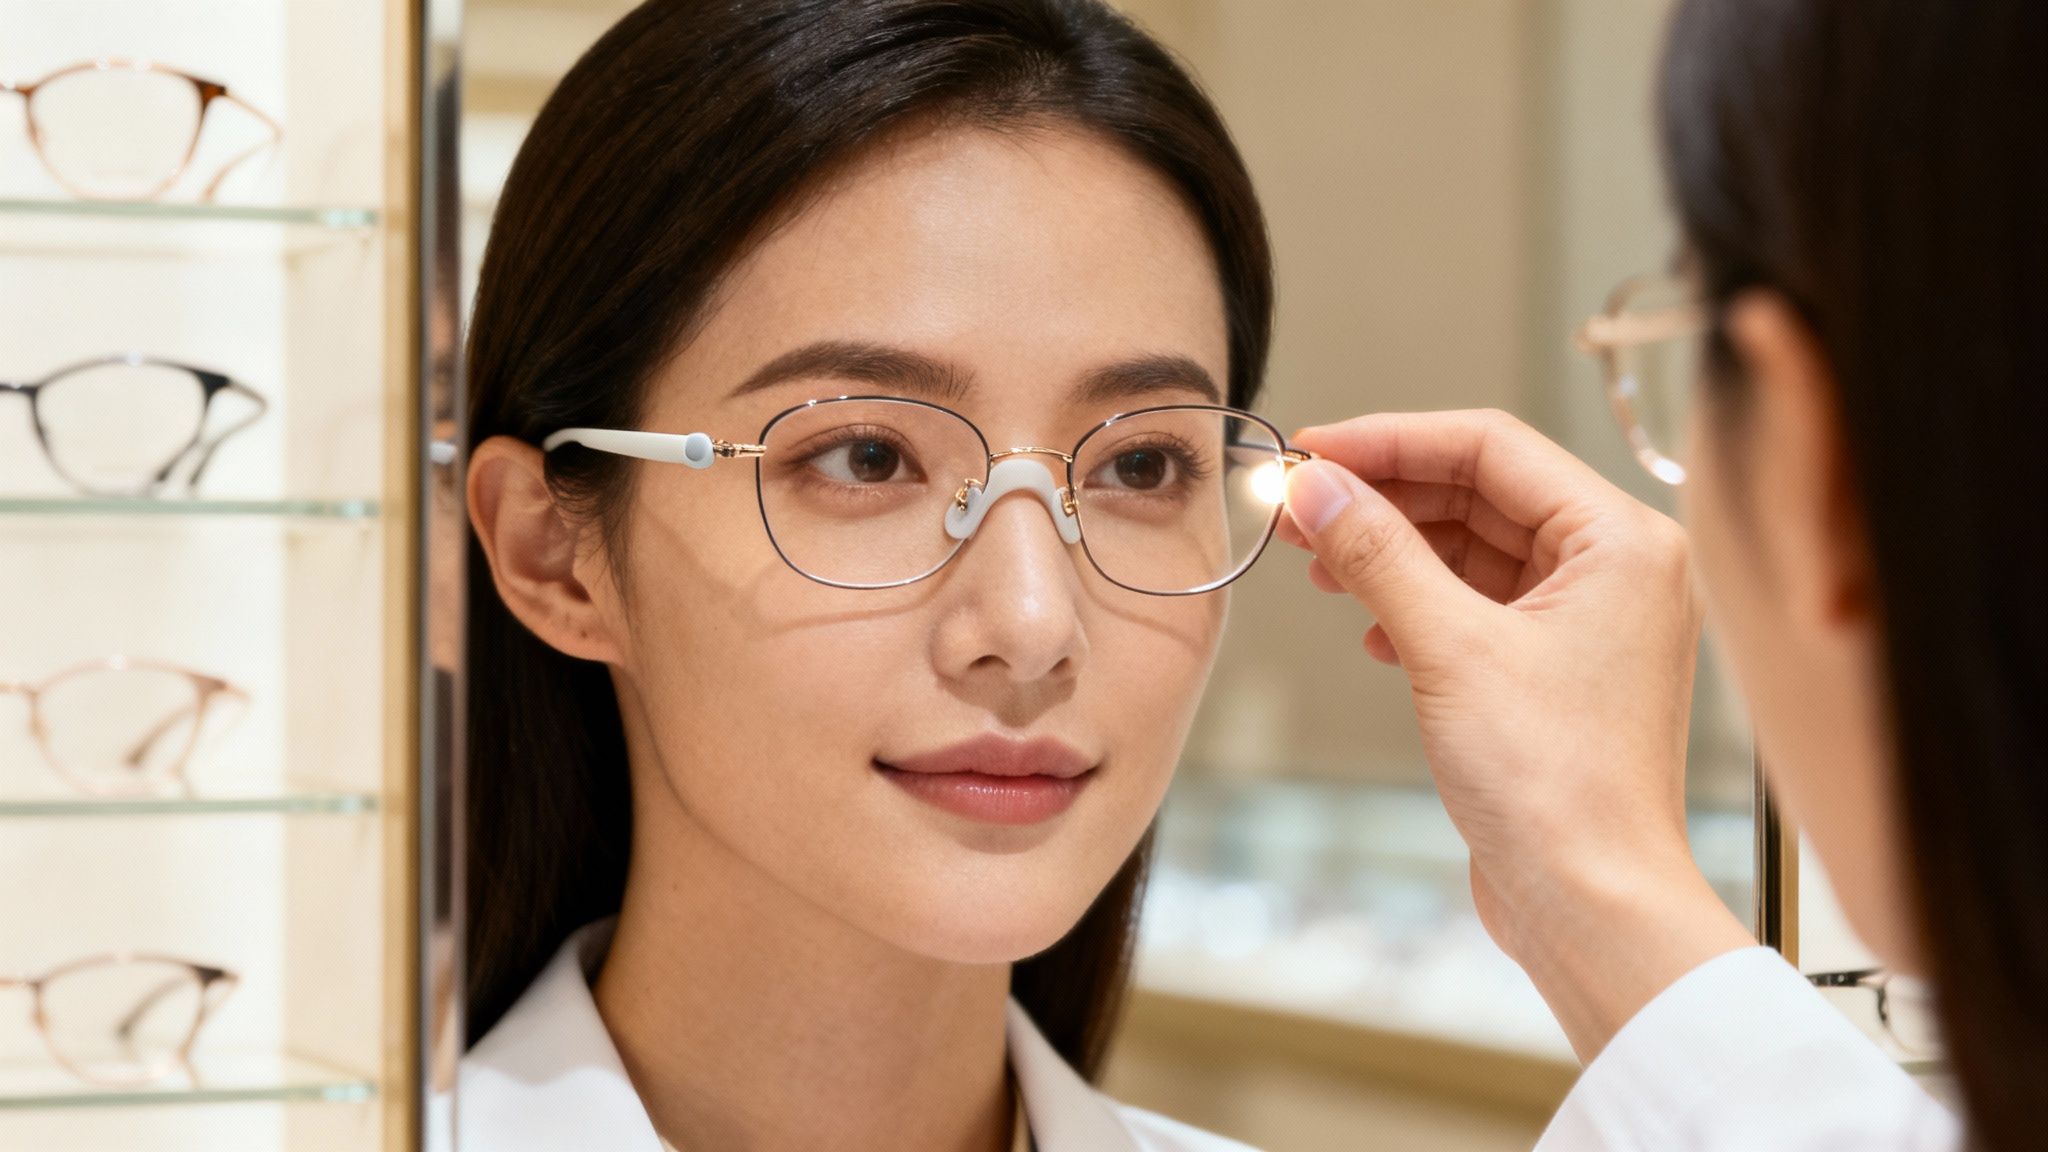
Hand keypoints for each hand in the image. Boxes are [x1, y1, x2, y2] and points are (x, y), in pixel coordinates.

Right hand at [1280, 409, 1754, 1059]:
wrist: (1590, 903)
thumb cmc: (1558, 788)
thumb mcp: (1449, 650)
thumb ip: (1378, 554)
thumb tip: (1317, 488)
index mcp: (1621, 540)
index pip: (1491, 447)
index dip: (1391, 439)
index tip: (1314, 450)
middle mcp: (1617, 570)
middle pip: (1481, 492)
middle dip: (1385, 496)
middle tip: (1301, 504)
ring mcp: (1589, 622)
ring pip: (1473, 548)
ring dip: (1393, 550)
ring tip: (1319, 561)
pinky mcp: (1555, 671)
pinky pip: (1477, 604)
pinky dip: (1417, 604)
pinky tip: (1371, 630)